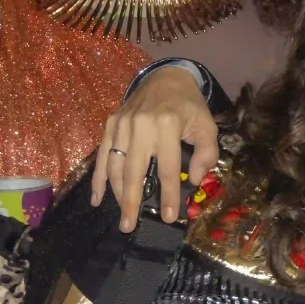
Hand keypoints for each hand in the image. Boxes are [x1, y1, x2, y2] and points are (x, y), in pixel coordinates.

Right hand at [96, 69, 218, 230]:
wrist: (166, 77)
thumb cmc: (189, 106)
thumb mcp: (207, 126)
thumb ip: (206, 154)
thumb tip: (193, 180)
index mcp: (167, 126)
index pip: (167, 169)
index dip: (168, 195)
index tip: (169, 217)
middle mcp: (141, 126)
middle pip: (134, 171)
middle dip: (131, 201)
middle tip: (129, 226)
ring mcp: (122, 124)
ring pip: (115, 165)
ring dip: (116, 193)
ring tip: (122, 216)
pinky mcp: (110, 124)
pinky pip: (101, 155)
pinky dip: (98, 178)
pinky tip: (97, 198)